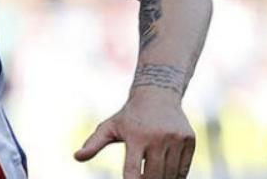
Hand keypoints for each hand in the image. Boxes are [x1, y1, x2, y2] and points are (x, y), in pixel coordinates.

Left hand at [74, 90, 195, 178]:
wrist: (157, 95)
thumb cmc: (129, 116)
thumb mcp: (110, 127)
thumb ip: (93, 143)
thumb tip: (76, 157)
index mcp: (136, 136)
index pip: (132, 170)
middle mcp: (158, 137)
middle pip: (153, 176)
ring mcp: (176, 139)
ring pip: (170, 174)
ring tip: (151, 177)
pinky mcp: (190, 141)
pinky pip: (183, 168)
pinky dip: (176, 177)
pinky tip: (166, 176)